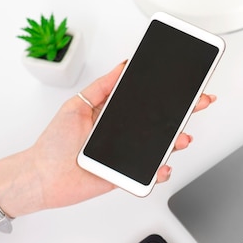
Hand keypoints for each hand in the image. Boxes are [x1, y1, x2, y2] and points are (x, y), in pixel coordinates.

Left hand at [0, 61, 215, 216]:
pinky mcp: (125, 176)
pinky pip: (148, 175)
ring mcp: (127, 156)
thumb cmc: (54, 144)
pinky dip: (159, 172)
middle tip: (200, 103)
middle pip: (161, 124)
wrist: (42, 176)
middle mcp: (125, 135)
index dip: (168, 95)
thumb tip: (123, 66)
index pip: (148, 103)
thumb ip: (102, 87)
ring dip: (176, 142)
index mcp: (115, 116)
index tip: (185, 86)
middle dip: (183, 113)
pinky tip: (162, 166)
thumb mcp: (77, 105)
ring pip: (160, 149)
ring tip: (181, 138)